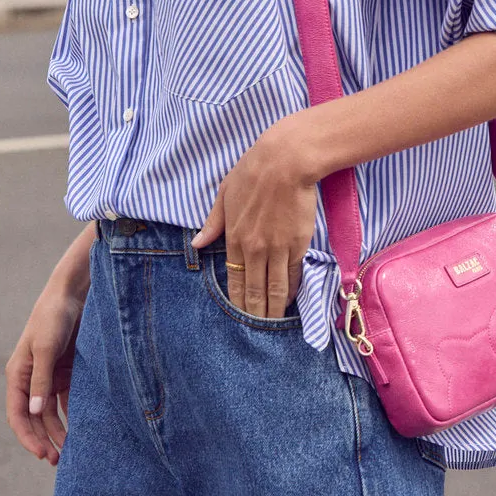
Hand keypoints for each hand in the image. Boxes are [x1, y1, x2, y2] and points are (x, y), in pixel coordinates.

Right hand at [5, 286, 83, 464]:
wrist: (73, 293)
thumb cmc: (53, 317)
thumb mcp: (45, 348)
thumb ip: (41, 380)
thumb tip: (34, 412)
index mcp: (18, 374)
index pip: (17, 414)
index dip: (27, 436)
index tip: (41, 453)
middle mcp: (31, 378)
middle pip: (34, 417)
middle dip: (44, 438)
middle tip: (58, 460)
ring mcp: (50, 375)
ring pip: (51, 412)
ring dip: (58, 430)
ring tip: (70, 450)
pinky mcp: (68, 370)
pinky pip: (68, 398)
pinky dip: (72, 413)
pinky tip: (81, 427)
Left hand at [191, 118, 319, 317]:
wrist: (285, 162)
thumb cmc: (252, 171)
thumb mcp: (225, 193)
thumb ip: (213, 222)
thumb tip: (197, 243)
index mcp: (233, 237)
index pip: (235, 278)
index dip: (238, 299)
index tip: (239, 315)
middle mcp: (254, 248)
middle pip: (255, 289)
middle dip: (255, 313)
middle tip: (256, 333)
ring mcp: (277, 248)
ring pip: (275, 287)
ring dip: (274, 309)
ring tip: (273, 325)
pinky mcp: (298, 243)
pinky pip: (294, 273)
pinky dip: (292, 289)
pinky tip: (290, 300)